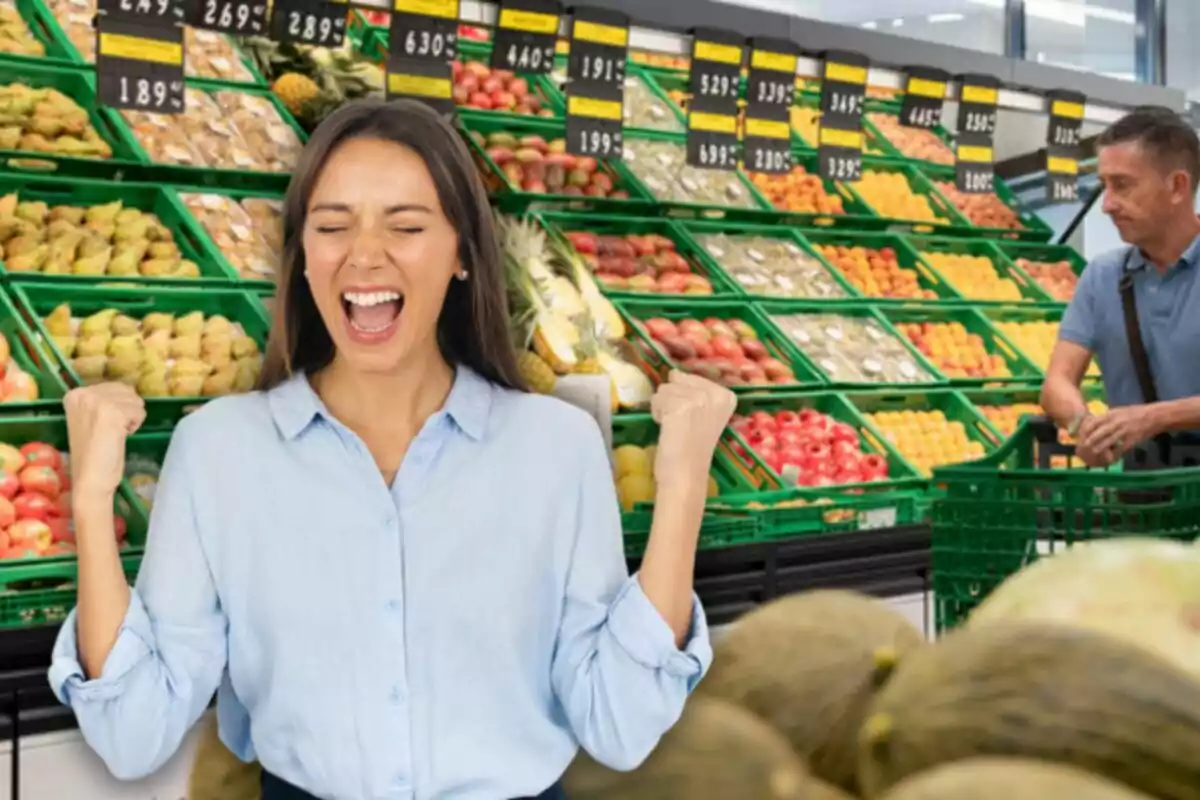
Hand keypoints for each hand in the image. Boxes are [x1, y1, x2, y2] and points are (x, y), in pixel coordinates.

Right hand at [65, 383, 145, 504]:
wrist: (90, 479)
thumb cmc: (93, 453)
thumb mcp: (91, 419)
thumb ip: (102, 402)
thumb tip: (129, 391)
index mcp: (75, 394)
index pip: (115, 387)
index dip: (118, 407)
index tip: (103, 425)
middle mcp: (83, 394)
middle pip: (127, 391)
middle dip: (126, 411)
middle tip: (110, 431)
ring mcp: (97, 402)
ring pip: (135, 400)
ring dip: (131, 418)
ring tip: (114, 434)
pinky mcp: (113, 413)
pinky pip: (140, 411)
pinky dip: (135, 425)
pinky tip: (120, 437)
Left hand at [650, 371, 735, 494]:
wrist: (686, 475)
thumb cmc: (692, 448)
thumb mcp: (701, 414)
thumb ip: (692, 391)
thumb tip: (673, 372)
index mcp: (727, 396)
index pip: (691, 378)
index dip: (685, 398)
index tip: (693, 419)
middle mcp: (716, 394)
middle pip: (677, 381)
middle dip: (673, 401)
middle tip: (683, 425)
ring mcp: (699, 399)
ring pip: (664, 389)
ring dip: (664, 408)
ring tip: (676, 428)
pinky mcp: (680, 407)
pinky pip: (656, 399)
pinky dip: (657, 414)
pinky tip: (668, 429)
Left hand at [1077, 405, 1158, 465]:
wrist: (1155, 416)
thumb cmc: (1135, 413)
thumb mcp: (1118, 411)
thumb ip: (1106, 418)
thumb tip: (1091, 424)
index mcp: (1111, 415)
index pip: (1092, 423)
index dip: (1083, 432)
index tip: (1079, 438)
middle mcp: (1115, 422)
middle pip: (1097, 435)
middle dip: (1088, 444)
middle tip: (1082, 450)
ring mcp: (1124, 432)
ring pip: (1106, 443)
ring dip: (1098, 451)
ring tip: (1092, 456)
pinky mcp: (1132, 440)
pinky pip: (1120, 449)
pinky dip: (1114, 455)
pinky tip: (1110, 459)